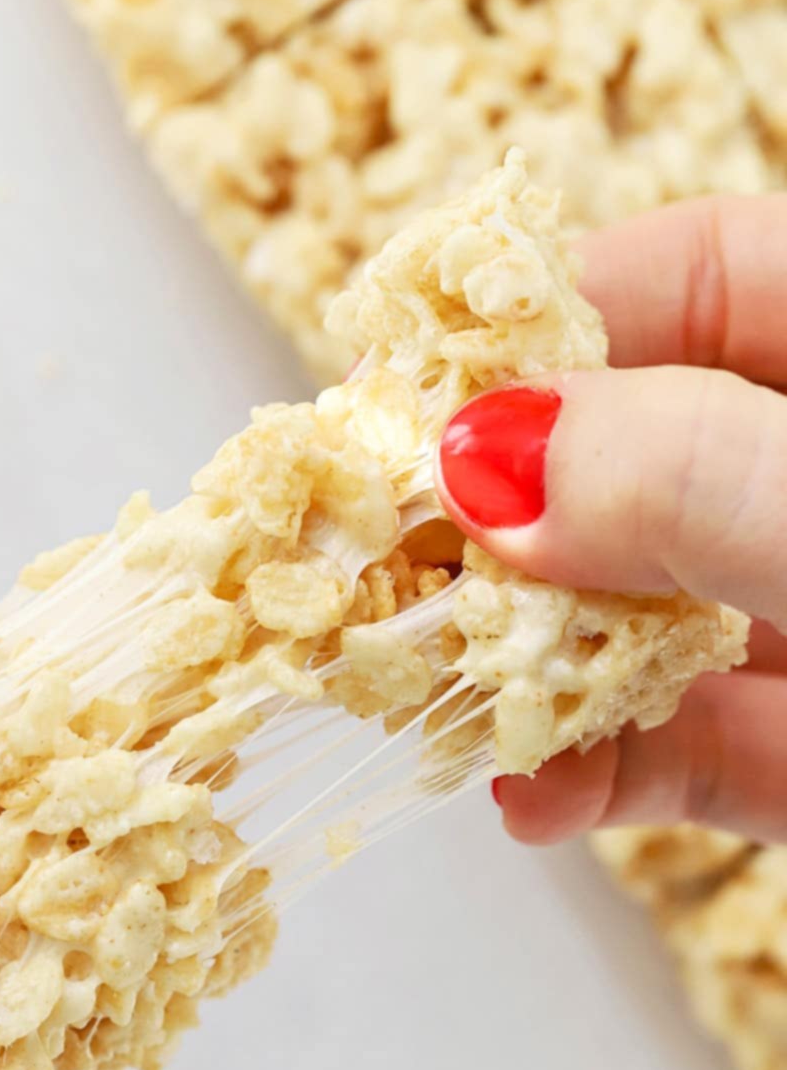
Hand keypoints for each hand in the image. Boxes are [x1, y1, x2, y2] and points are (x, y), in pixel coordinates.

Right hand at [435, 193, 786, 846]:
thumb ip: (694, 475)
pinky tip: (530, 794)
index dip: (543, 317)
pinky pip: (691, 748)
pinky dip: (600, 773)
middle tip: (372, 560)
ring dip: (526, 659)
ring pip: (646, 612)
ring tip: (419, 689)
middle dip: (500, 514)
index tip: (406, 396)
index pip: (697, 275)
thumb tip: (483, 460)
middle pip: (636, 454)